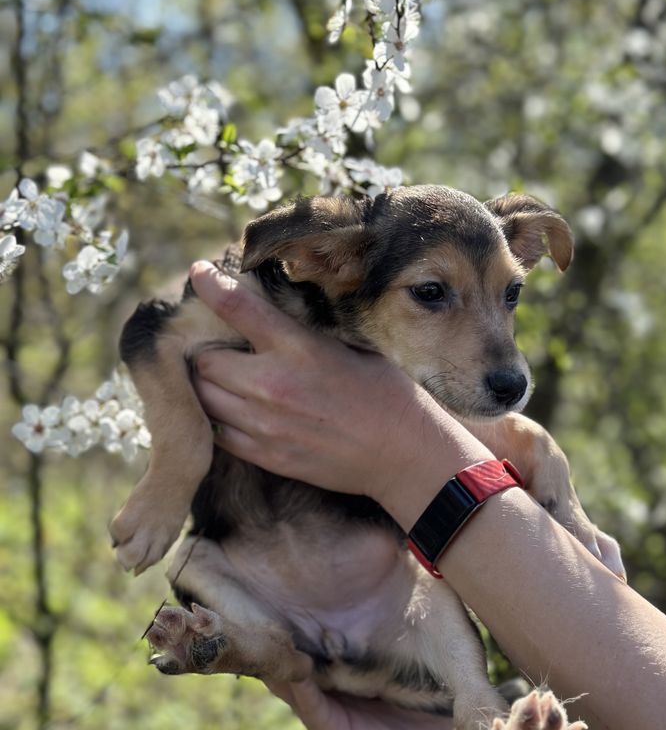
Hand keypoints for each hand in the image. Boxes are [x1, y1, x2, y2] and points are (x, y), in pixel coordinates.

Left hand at [190, 261, 488, 513]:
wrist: (403, 452)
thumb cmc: (384, 391)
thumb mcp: (349, 345)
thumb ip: (303, 332)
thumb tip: (269, 311)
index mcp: (299, 349)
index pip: (238, 307)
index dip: (210, 286)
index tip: (199, 273)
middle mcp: (274, 386)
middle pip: (205, 362)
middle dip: (207, 351)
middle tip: (218, 347)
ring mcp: (267, 426)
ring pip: (203, 400)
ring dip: (205, 386)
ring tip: (221, 379)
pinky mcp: (268, 456)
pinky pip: (218, 435)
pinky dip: (217, 419)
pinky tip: (233, 411)